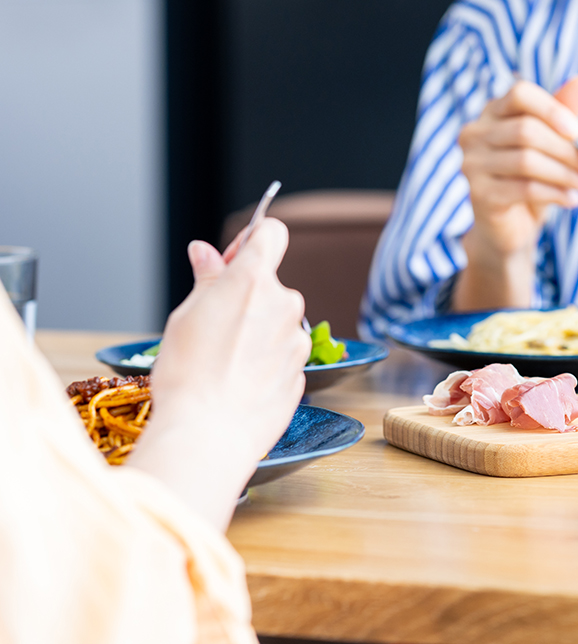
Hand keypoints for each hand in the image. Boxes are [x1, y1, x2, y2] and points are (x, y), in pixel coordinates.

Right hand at [128, 219, 309, 529]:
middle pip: (271, 286)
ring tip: (223, 362)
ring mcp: (298, 340)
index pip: (272, 232)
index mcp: (254, 280)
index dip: (251, 241)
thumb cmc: (189, 376)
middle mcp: (285, 304)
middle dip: (248, 297)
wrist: (208, 436)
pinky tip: (238, 383)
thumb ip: (207, 278)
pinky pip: (282, 355)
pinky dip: (264, 362)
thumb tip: (205, 252)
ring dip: (257, 332)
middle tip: (215, 324)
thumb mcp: (186, 316)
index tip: (231, 262)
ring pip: (277, 323)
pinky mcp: (301, 373)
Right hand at [452, 75, 577, 310]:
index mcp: (492, 112)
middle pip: (526, 130)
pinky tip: (572, 199)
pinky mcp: (479, 194)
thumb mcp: (551, 143)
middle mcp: (475, 134)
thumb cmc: (531, 178)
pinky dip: (554, 193)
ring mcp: (472, 164)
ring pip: (527, 161)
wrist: (510, 227)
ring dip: (565, 174)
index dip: (552, 109)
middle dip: (566, 150)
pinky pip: (524, 188)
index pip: (519, 94)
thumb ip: (564, 112)